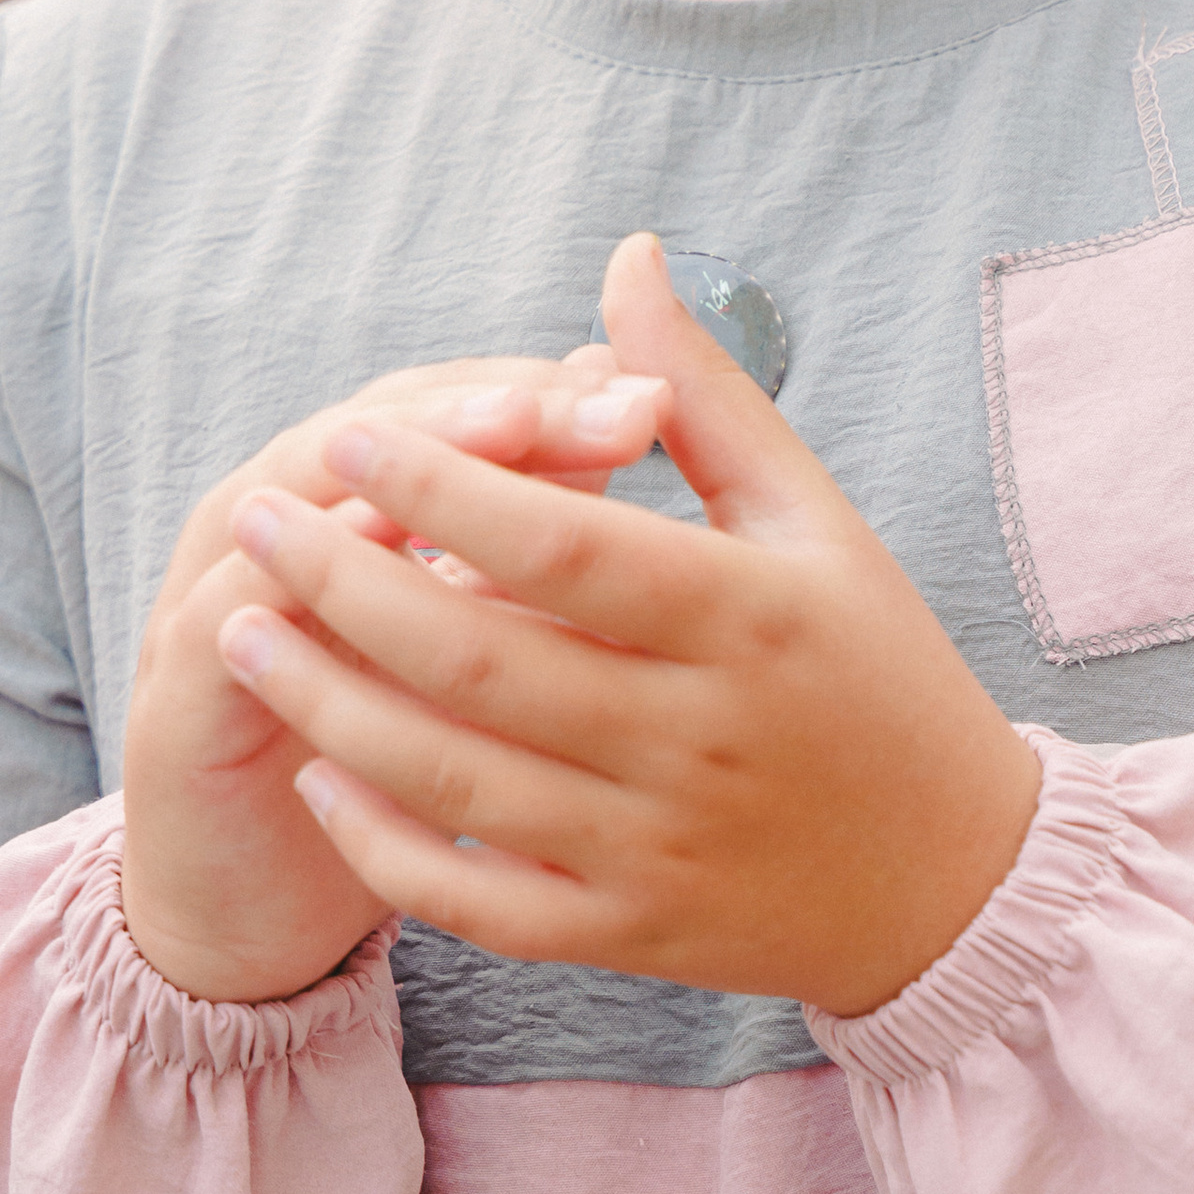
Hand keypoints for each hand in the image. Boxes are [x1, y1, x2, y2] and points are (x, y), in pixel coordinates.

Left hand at [207, 232, 1043, 1020]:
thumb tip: (625, 256)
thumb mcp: (811, 515)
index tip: (346, 440)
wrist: (954, 876)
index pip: (564, 545)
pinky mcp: (632, 936)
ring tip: (239, 633)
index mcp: (747, 618)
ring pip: (458, 782)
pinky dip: (386, 849)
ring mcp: (659, 847)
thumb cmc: (875, 666)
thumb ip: (703, 392)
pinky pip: (479, 902)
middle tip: (256, 520)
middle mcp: (698, 737)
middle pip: (485, 661)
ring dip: (331, 708)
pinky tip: (317, 775)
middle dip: (348, 587)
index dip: (444, 490)